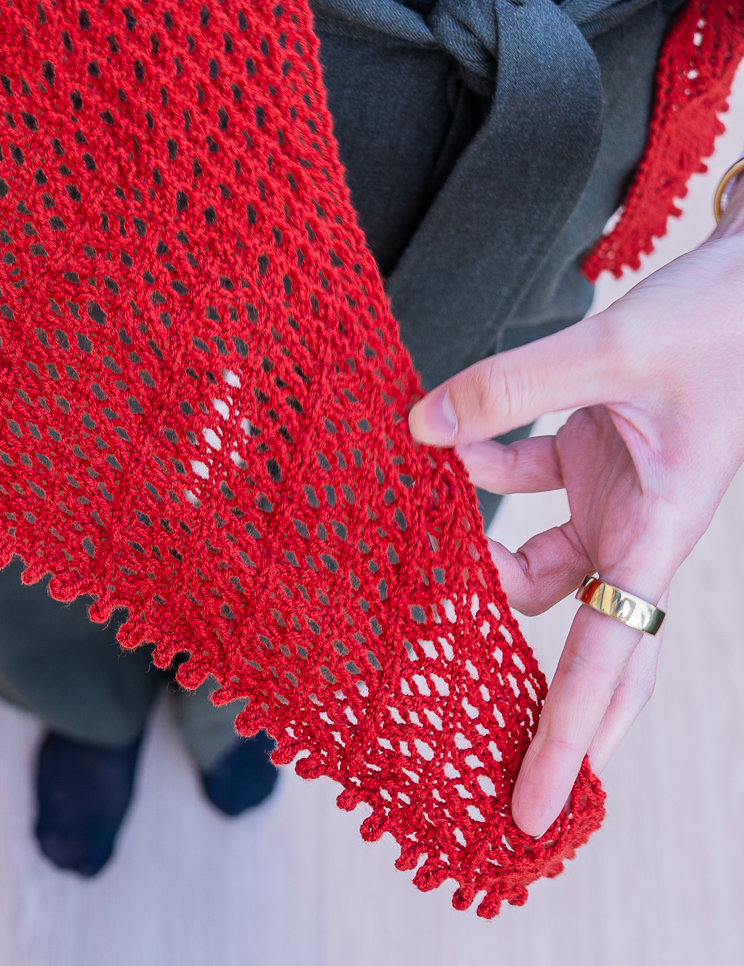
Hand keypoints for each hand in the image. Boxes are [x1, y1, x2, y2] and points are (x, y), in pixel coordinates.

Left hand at [408, 176, 743, 836]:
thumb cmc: (714, 323)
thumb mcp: (611, 349)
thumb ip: (510, 388)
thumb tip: (419, 427)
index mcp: (661, 533)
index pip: (611, 660)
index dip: (570, 739)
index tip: (538, 810)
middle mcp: (635, 530)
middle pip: (581, 644)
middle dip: (536, 704)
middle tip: (482, 765)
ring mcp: (609, 494)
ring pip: (533, 561)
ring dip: (479, 553)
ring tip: (421, 540)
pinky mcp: (587, 453)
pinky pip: (519, 481)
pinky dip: (479, 468)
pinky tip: (445, 441)